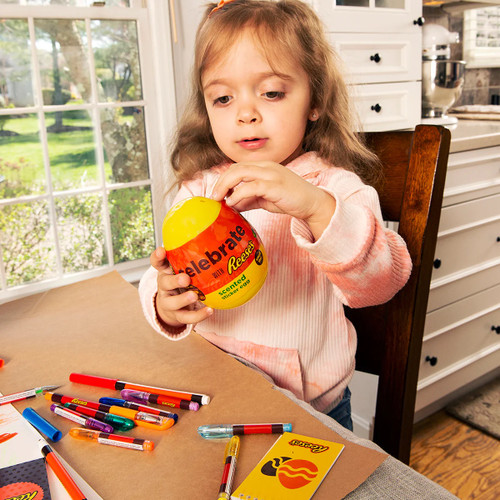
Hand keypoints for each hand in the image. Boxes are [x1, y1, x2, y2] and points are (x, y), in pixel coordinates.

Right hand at [151, 247, 212, 328]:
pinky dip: (199, 315)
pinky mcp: (177, 315)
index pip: (157, 263)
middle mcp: (164, 287)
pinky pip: (187, 317)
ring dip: (184, 299)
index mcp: (165, 272)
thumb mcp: (181, 268)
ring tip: (195, 295)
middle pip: (164, 283)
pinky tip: (210, 310)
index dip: (157, 257)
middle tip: (185, 278)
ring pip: (173, 303)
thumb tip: (218, 239)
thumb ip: (192, 257)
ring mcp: (169, 302)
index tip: (162, 251)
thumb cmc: (180, 281)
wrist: (171, 307)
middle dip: (175, 281)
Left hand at [211, 161, 335, 239]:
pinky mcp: (275, 185)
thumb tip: (232, 204)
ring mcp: (271, 174)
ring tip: (219, 199)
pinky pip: (251, 187)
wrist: (313, 203)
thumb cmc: (290, 200)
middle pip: (235, 168)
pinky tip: (233, 203)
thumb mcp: (265, 199)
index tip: (216, 194)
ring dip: (225, 186)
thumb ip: (249, 199)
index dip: (223, 179)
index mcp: (264, 167)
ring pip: (240, 173)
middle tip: (213, 197)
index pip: (237, 168)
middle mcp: (266, 167)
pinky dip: (238, 194)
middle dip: (220, 182)